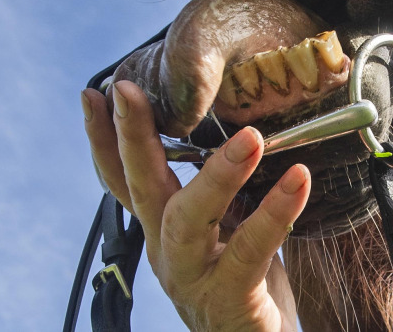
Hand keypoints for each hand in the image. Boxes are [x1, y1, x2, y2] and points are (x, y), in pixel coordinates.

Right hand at [82, 81, 310, 330]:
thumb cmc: (243, 281)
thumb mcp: (222, 228)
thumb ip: (219, 190)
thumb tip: (239, 123)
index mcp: (162, 228)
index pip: (123, 179)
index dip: (104, 139)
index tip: (93, 93)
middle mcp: (166, 250)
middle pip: (142, 189)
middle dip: (132, 138)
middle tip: (128, 93)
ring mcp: (192, 278)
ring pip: (190, 221)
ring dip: (218, 175)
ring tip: (251, 137)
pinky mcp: (229, 300)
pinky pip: (249, 252)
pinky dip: (275, 213)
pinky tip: (298, 180)